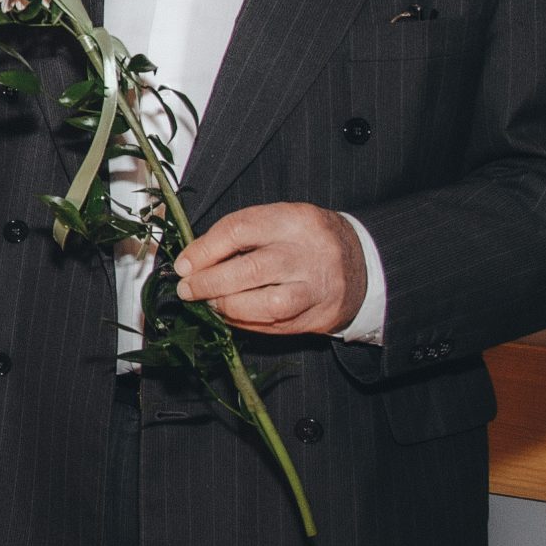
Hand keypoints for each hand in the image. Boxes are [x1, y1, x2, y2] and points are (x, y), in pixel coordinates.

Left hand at [173, 202, 366, 335]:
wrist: (363, 261)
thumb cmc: (306, 239)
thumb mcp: (279, 221)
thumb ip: (240, 235)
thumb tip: (192, 259)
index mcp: (294, 220)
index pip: (239, 230)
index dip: (204, 250)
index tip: (183, 265)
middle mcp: (309, 252)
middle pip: (252, 269)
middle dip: (210, 282)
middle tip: (188, 290)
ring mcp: (319, 286)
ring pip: (268, 303)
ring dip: (229, 307)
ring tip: (211, 304)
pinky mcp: (323, 314)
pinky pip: (279, 325)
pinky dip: (248, 323)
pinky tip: (232, 316)